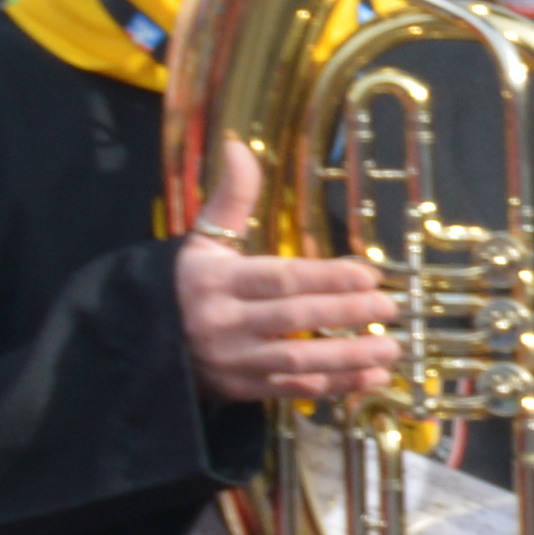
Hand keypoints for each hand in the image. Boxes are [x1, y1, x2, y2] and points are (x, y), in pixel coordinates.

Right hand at [173, 146, 398, 404]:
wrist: (140, 337)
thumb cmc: (185, 282)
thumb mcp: (202, 239)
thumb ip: (230, 197)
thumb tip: (238, 145)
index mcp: (217, 280)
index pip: (279, 278)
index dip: (325, 277)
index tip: (368, 275)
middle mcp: (223, 321)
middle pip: (294, 316)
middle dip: (346, 312)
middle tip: (390, 307)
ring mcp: (234, 359)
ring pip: (298, 359)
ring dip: (349, 355)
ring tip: (393, 347)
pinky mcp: (242, 389)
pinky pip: (294, 389)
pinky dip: (336, 385)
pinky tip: (373, 376)